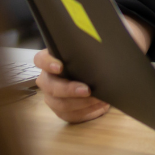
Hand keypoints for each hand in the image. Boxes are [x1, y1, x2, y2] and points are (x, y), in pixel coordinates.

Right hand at [35, 14, 151, 123]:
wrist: (105, 72)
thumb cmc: (99, 55)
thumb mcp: (100, 46)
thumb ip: (101, 41)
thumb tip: (113, 38)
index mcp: (53, 58)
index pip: (41, 59)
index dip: (47, 63)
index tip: (60, 66)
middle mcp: (49, 77)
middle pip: (49, 85)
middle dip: (68, 89)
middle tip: (87, 90)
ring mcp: (53, 95)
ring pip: (59, 104)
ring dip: (80, 104)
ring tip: (101, 100)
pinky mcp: (62, 110)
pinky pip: (69, 116)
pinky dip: (86, 113)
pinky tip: (101, 107)